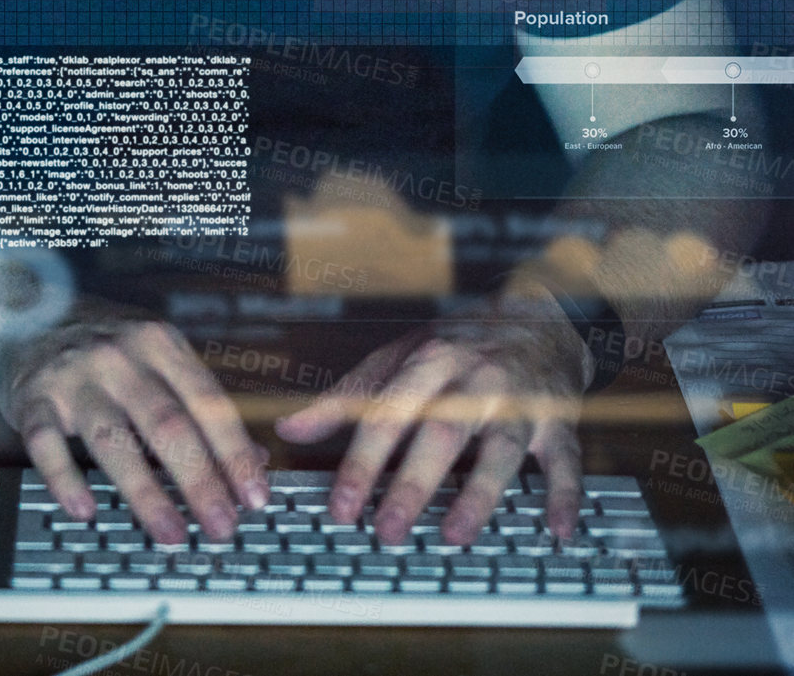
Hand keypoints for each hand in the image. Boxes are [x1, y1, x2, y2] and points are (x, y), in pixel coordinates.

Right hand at [0, 303, 269, 544]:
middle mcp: (120, 357)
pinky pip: (47, 444)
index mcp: (159, 343)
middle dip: (200, 480)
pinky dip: (66, 479)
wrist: (27, 317)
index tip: (255, 496)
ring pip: (114, 440)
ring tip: (172, 535)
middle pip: (167, 424)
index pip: (207, 401)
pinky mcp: (32, 399)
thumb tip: (253, 463)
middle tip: (223, 527)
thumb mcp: (157, 357)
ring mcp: (74, 377)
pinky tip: (86, 511)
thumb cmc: (106, 348)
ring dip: (147, 493)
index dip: (234, 451)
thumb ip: (200, 405)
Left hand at [275, 299, 588, 545]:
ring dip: (480, 493)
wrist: (536, 317)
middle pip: (442, 431)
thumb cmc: (456, 347)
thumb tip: (289, 427)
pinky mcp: (558, 419)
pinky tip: (557, 531)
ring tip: (454, 535)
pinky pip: (565, 459)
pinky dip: (564, 495)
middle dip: (413, 482)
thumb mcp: (397, 359)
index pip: (389, 413)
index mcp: (428, 362)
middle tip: (387, 530)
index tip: (341, 506)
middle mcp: (473, 379)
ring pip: (502, 447)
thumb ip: (346, 397)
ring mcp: (519, 400)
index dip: (363, 461)